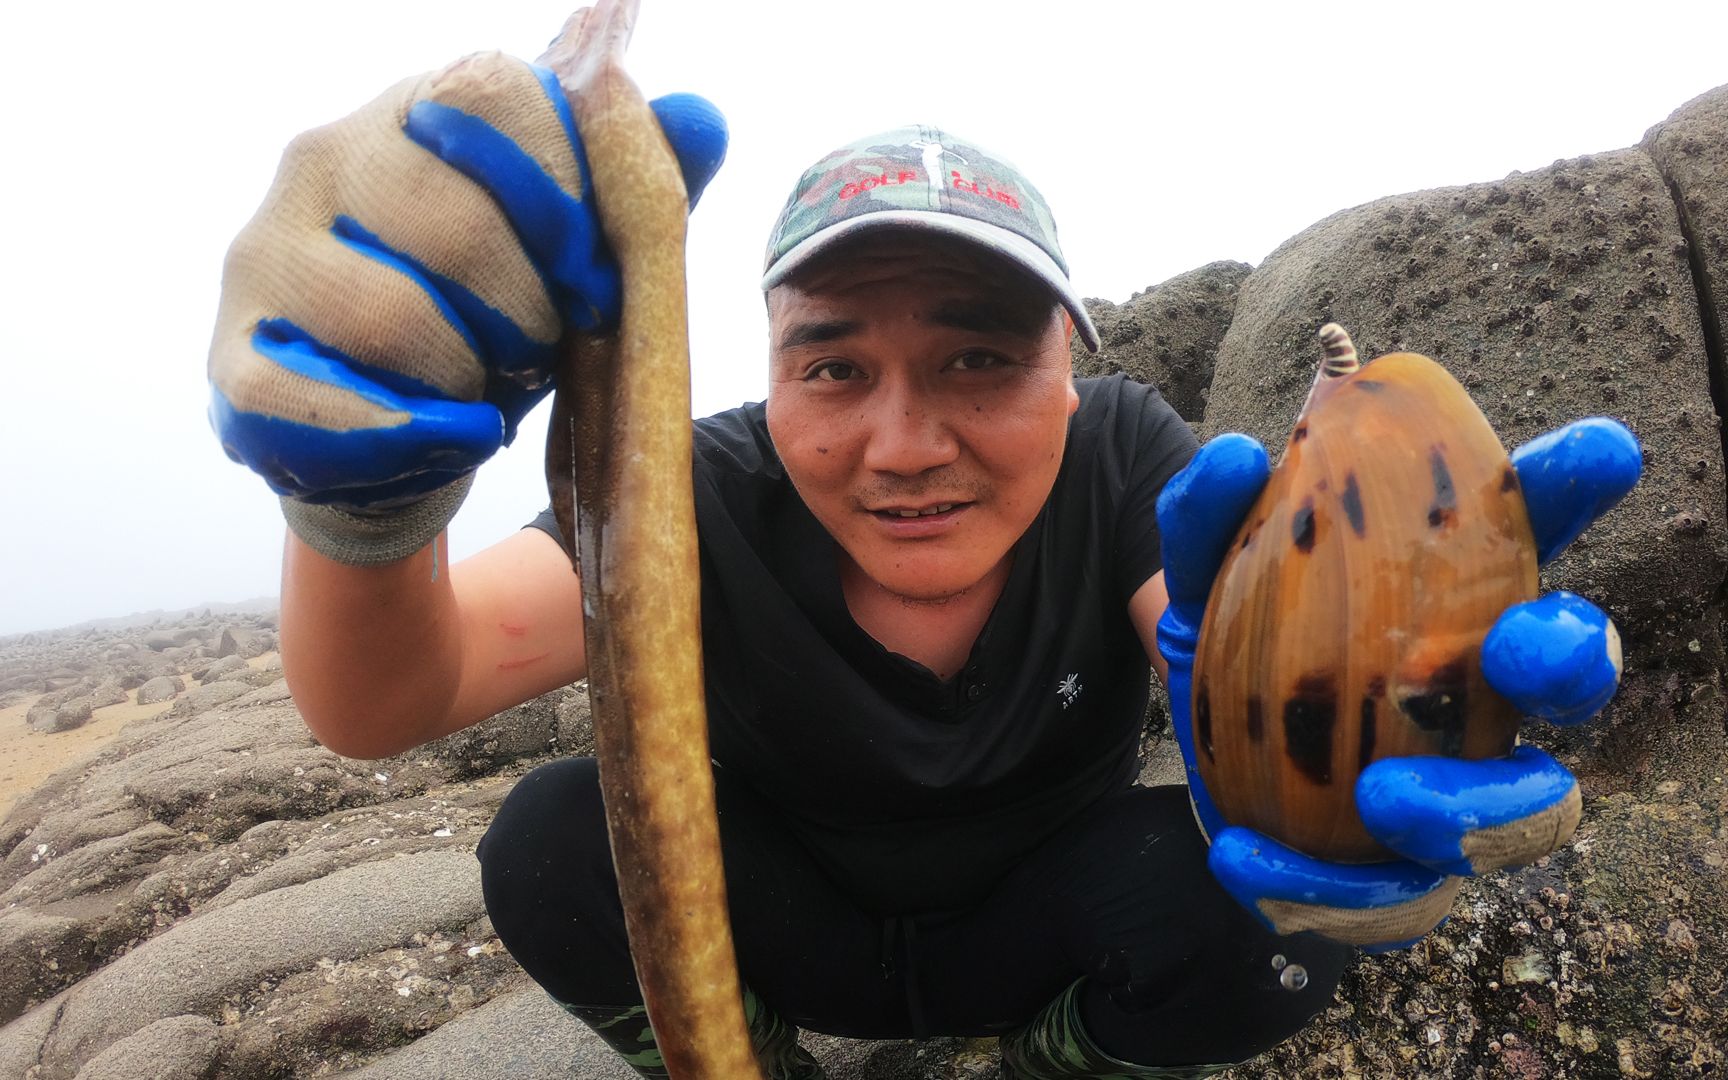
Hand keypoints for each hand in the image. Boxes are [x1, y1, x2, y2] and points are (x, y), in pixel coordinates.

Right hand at [208, 53, 726, 563]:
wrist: (403, 419)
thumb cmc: (497, 314)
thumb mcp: (576, 249)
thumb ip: (634, 186)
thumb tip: (699, 121)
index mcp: (416, 109)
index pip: (495, 97)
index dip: (567, 195)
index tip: (596, 284)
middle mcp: (323, 158)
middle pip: (450, 223)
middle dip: (524, 310)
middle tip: (540, 350)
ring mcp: (264, 256)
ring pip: (390, 318)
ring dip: (469, 376)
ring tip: (487, 391)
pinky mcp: (234, 359)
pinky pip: (322, 403)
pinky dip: (411, 434)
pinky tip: (457, 436)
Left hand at [1155, 418, 1639, 949]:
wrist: (1199, 757)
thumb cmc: (1236, 647)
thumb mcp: (1206, 580)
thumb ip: (1209, 520)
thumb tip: (1236, 459)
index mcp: (1452, 594)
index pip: (1529, 530)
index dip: (1573, 489)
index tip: (1596, 452)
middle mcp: (1485, 689)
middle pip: (1574, 670)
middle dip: (1572, 656)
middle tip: (1519, 648)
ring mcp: (1464, 785)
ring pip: (1531, 814)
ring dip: (1475, 810)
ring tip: (1380, 796)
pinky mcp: (1408, 875)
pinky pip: (1395, 904)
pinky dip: (1318, 891)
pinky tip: (1240, 859)